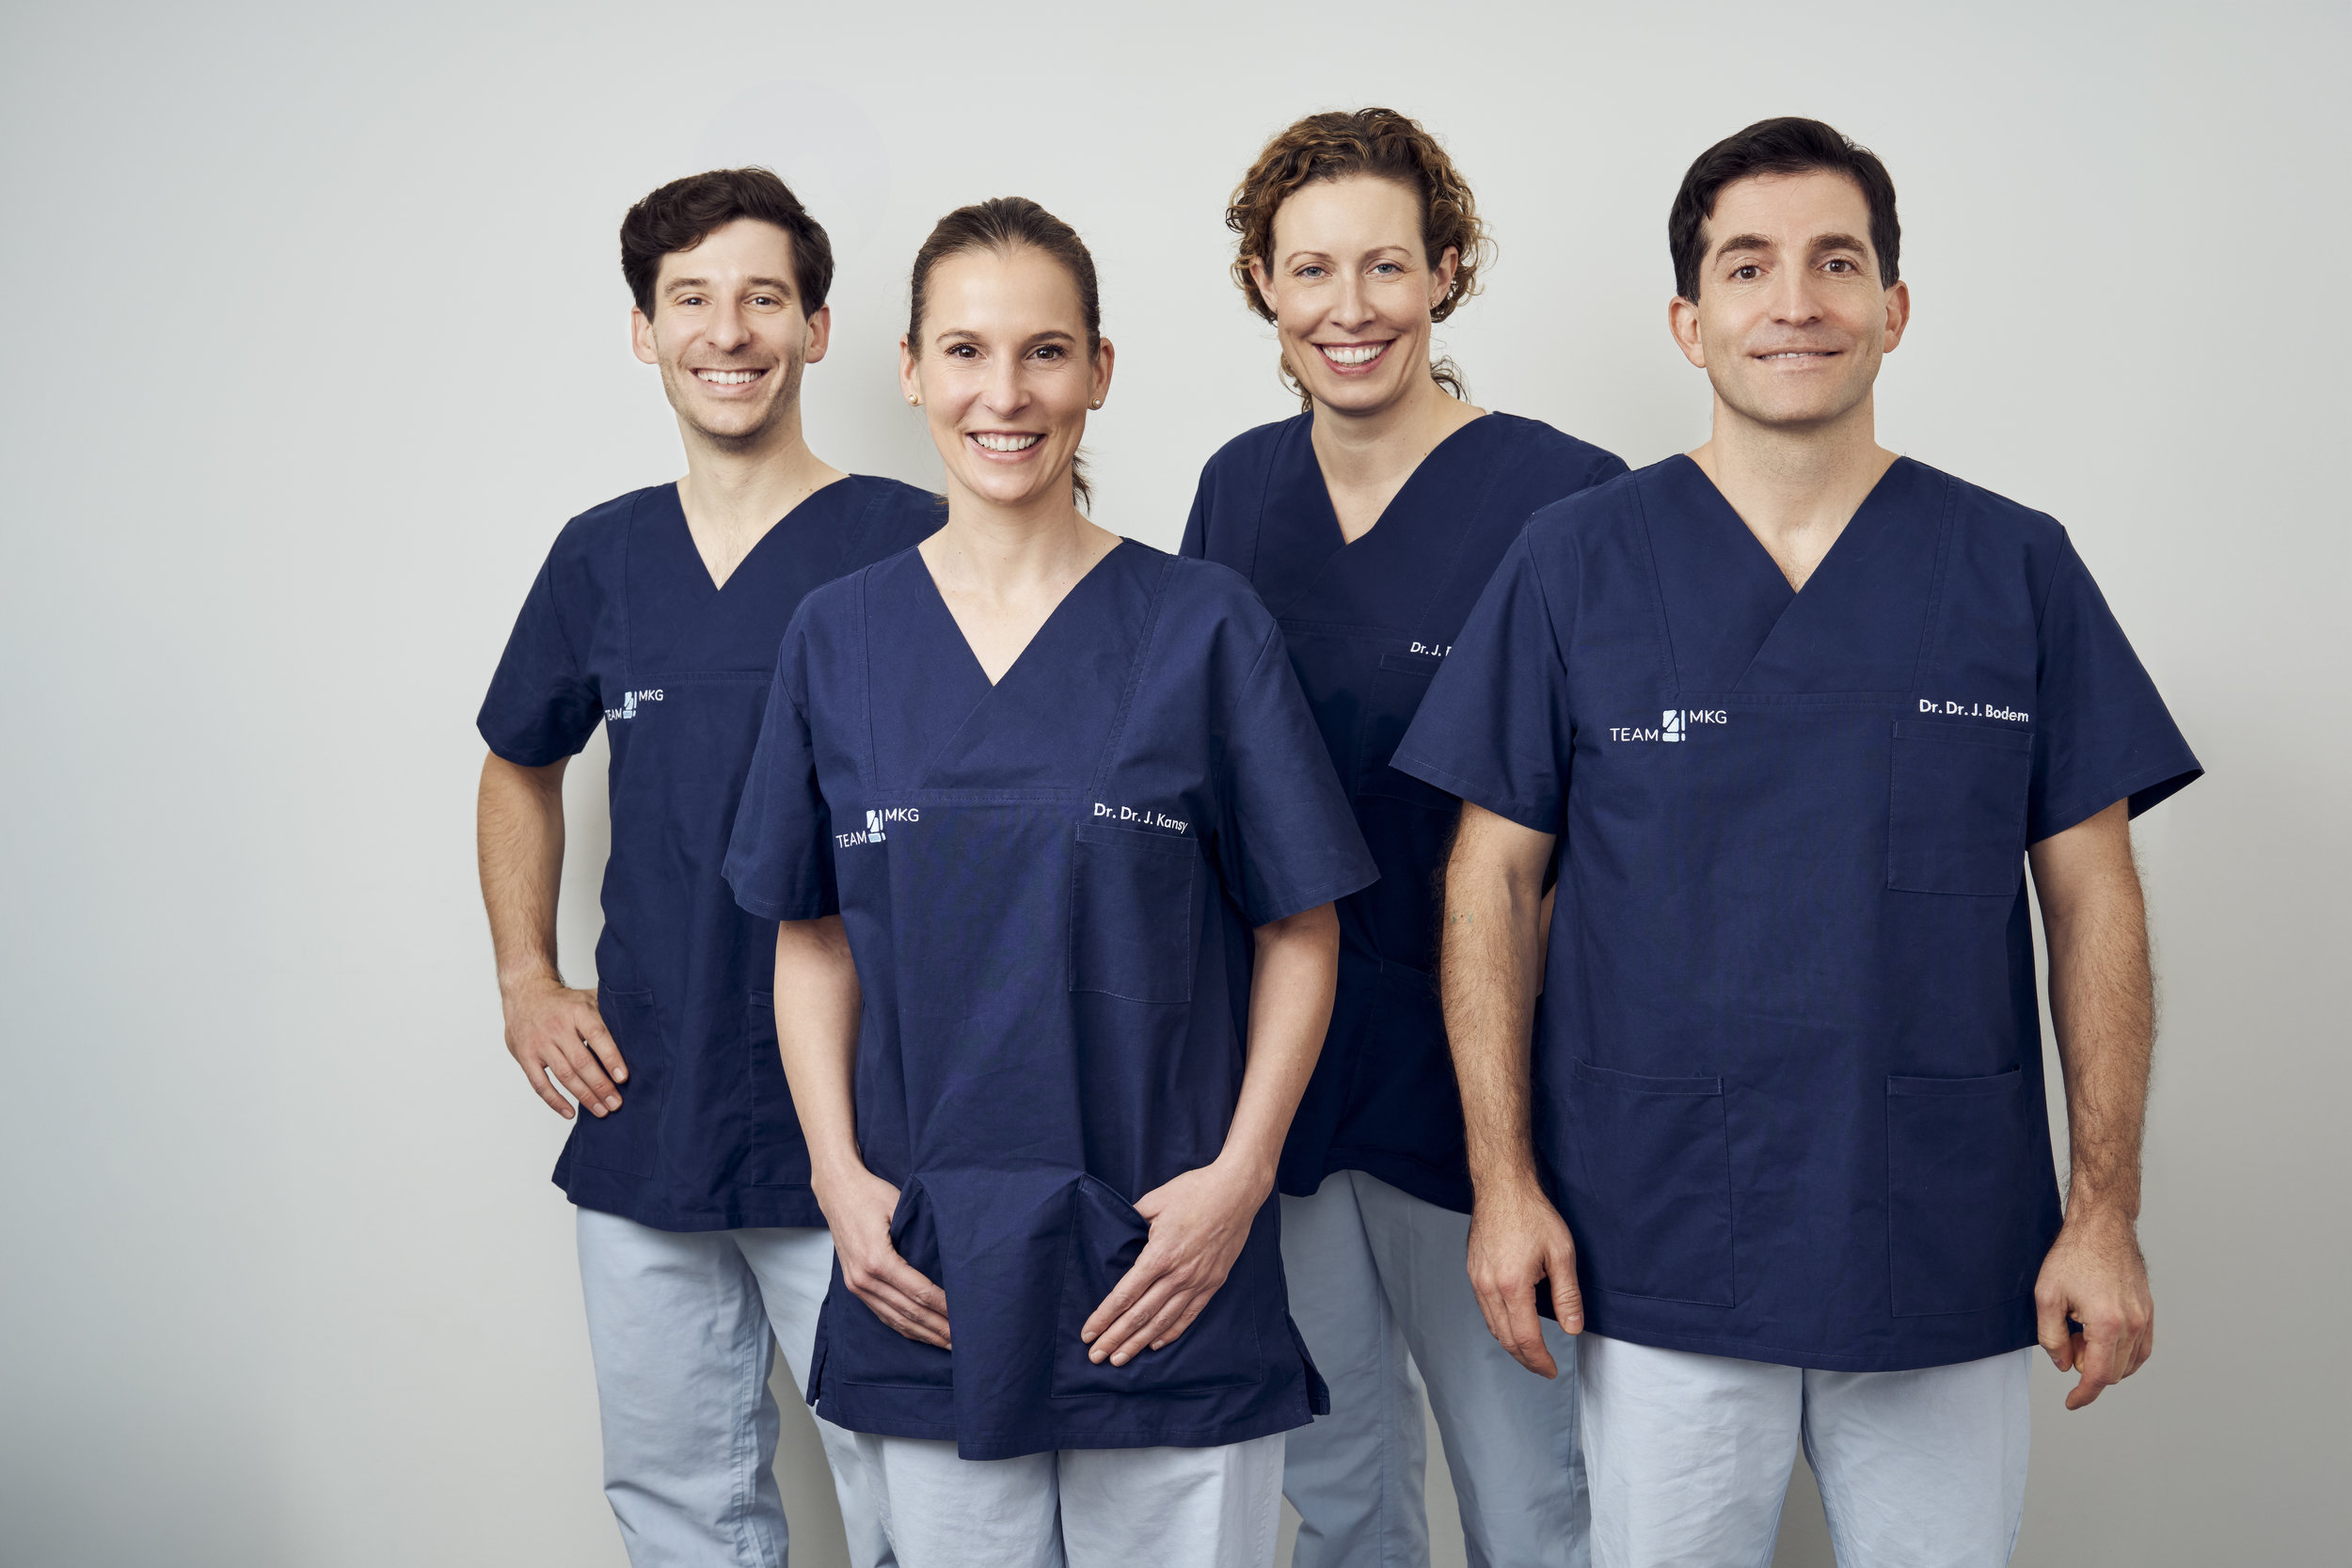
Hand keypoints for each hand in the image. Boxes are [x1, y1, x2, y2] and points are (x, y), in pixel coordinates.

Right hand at [502, 975, 625, 1117]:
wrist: (527, 994)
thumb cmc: (564, 1002)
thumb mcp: (589, 998)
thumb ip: (610, 1013)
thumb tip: (640, 1032)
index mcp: (577, 1011)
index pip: (597, 1035)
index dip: (611, 1057)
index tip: (623, 1078)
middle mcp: (557, 1027)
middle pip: (581, 1061)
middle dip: (600, 1085)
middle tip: (616, 1103)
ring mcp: (539, 1043)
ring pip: (564, 1075)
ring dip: (584, 1096)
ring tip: (601, 1110)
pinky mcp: (525, 1056)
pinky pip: (539, 1084)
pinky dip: (555, 1101)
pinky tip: (570, 1112)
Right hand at [816, 1163, 950, 1348]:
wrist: (836, 1190)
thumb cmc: (870, 1194)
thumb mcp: (899, 1207)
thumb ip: (919, 1234)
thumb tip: (950, 1257)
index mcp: (877, 1260)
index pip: (918, 1292)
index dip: (942, 1307)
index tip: (964, 1319)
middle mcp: (864, 1279)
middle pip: (909, 1312)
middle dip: (937, 1328)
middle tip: (963, 1342)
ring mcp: (857, 1285)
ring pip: (895, 1319)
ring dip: (922, 1334)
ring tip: (946, 1345)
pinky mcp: (854, 1286)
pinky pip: (882, 1313)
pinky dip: (903, 1327)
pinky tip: (920, 1334)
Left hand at [1081, 1159, 1266, 1365]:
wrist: (1237, 1191)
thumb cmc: (1195, 1191)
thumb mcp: (1155, 1201)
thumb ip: (1133, 1221)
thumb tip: (1119, 1233)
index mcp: (1160, 1255)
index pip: (1125, 1294)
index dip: (1104, 1316)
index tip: (1088, 1332)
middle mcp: (1178, 1275)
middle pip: (1140, 1315)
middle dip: (1115, 1338)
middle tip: (1096, 1356)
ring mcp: (1198, 1282)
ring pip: (1162, 1321)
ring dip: (1139, 1343)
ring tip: (1120, 1359)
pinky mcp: (1213, 1283)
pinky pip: (1189, 1315)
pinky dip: (1171, 1332)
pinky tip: (1155, 1344)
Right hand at [1467, 1175, 1581, 1376]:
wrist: (1501, 1187)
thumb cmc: (1531, 1214)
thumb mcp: (1562, 1253)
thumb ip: (1567, 1295)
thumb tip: (1573, 1328)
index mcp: (1512, 1285)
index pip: (1525, 1337)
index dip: (1539, 1360)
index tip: (1551, 1370)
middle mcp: (1488, 1287)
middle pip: (1505, 1338)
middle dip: (1525, 1358)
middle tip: (1542, 1368)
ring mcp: (1476, 1280)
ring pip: (1492, 1326)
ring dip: (1511, 1344)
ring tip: (1530, 1352)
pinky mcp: (1472, 1272)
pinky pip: (1485, 1309)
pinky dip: (1499, 1325)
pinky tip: (1513, 1324)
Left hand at [2033, 1205, 2153, 1408]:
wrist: (2102, 1227)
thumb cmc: (2072, 1255)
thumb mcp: (2046, 1296)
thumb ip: (2051, 1337)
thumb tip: (2064, 1365)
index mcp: (2107, 1324)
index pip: (2098, 1376)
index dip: (2083, 1394)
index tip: (2071, 1402)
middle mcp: (2133, 1325)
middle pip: (2113, 1372)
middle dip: (2086, 1369)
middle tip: (2066, 1339)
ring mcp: (2146, 1319)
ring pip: (2128, 1363)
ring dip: (2104, 1360)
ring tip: (2080, 1329)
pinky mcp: (2150, 1312)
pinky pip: (2141, 1349)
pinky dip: (2122, 1354)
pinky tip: (2101, 1338)